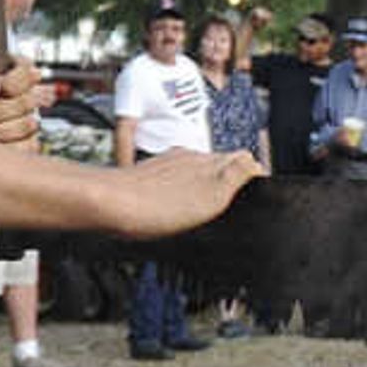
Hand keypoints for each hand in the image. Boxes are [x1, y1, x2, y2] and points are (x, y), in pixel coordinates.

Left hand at [134, 145, 261, 229]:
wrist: (109, 204)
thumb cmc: (156, 205)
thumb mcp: (211, 195)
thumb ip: (236, 176)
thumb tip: (256, 163)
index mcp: (208, 161)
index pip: (243, 160)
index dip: (253, 176)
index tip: (255, 195)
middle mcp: (189, 157)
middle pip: (221, 165)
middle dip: (231, 181)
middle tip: (233, 205)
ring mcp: (168, 165)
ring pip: (198, 171)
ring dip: (206, 186)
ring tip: (206, 208)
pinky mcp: (150, 176)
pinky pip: (176, 180)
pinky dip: (184, 191)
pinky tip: (177, 207)